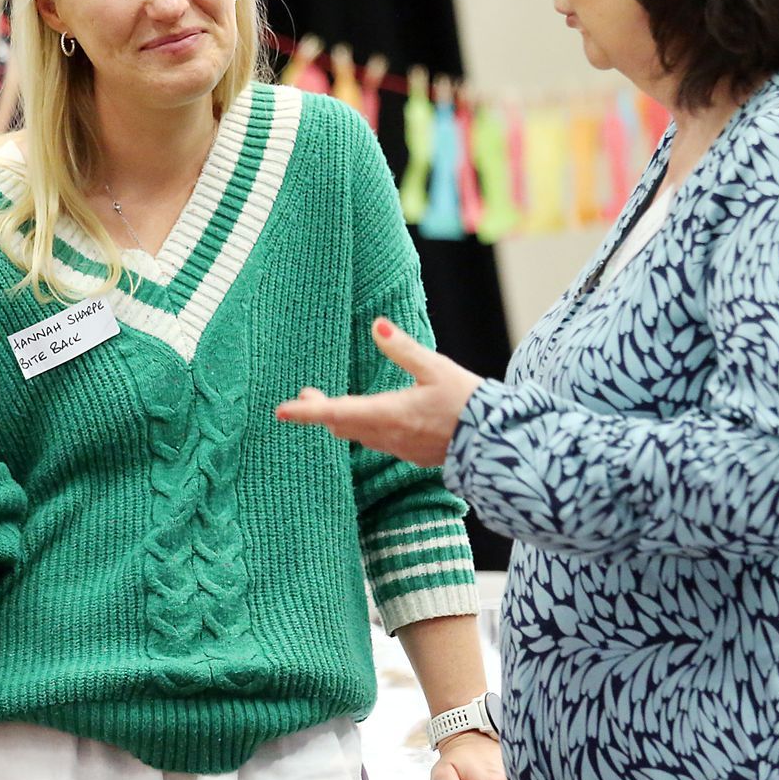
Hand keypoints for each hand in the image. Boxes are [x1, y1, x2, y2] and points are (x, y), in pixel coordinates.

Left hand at [274, 318, 482, 466]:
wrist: (498, 442)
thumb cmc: (468, 402)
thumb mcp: (435, 368)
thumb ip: (403, 348)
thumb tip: (376, 325)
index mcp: (389, 414)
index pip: (336, 414)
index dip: (306, 413)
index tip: (281, 411)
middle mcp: (388, 436)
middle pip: (342, 426)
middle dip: (320, 412)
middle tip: (304, 397)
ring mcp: (399, 448)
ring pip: (359, 436)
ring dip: (340, 420)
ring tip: (327, 406)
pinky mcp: (411, 454)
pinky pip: (378, 442)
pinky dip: (363, 429)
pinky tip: (369, 420)